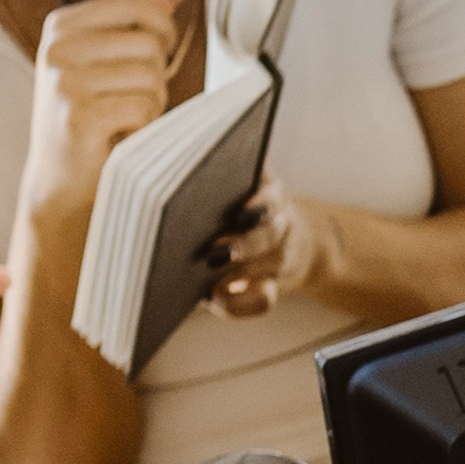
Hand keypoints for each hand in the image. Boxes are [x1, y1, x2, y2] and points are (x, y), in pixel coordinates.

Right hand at [22, 0, 187, 193]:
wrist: (59, 181)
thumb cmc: (89, 118)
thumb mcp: (105, 62)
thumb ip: (135, 24)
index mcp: (62, 26)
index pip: (135, 3)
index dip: (163, 27)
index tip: (159, 51)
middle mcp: (58, 49)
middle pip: (149, 42)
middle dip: (156, 76)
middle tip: (129, 101)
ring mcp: (65, 82)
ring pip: (150, 77)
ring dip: (151, 105)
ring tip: (123, 120)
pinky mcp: (79, 116)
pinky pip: (143, 108)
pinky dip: (143, 128)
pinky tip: (119, 137)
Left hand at [203, 180, 334, 319]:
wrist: (291, 241)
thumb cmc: (243, 207)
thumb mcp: (247, 181)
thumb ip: (225, 171)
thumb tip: (174, 158)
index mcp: (271, 195)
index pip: (273, 196)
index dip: (262, 202)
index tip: (245, 209)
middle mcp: (280, 226)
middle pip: (270, 235)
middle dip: (244, 245)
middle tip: (214, 252)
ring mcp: (277, 260)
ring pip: (268, 268)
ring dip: (240, 274)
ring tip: (211, 282)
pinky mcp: (270, 288)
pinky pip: (262, 301)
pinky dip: (238, 305)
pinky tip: (214, 299)